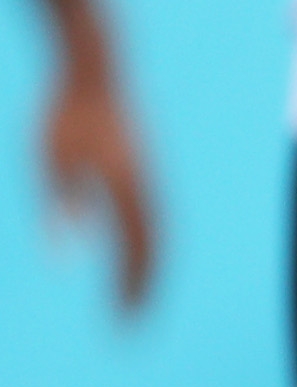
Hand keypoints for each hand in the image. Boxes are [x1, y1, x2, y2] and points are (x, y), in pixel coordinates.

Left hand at [41, 52, 153, 317]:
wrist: (93, 65)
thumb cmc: (65, 113)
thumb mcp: (51, 163)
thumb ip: (61, 210)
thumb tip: (63, 257)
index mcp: (129, 193)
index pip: (136, 252)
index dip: (130, 288)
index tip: (121, 320)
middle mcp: (146, 189)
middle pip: (154, 248)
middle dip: (143, 285)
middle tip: (131, 316)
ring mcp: (147, 176)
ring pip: (156, 231)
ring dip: (146, 264)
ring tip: (133, 287)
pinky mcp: (140, 165)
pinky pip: (149, 213)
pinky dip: (144, 239)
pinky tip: (130, 245)